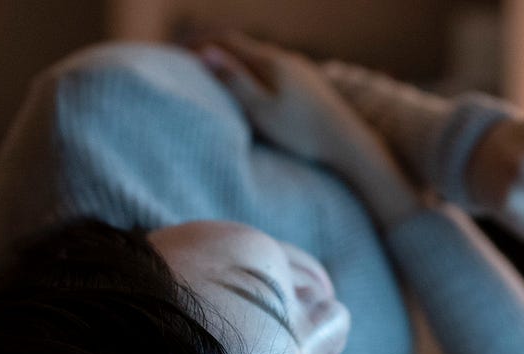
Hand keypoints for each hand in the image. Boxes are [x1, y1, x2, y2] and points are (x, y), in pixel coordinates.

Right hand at [195, 33, 420, 225]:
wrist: (348, 142)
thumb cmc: (302, 132)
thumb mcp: (261, 110)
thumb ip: (233, 81)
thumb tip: (206, 52)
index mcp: (269, 61)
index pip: (225, 40)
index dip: (198, 43)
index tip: (175, 52)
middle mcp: (284, 57)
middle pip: (241, 46)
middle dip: (213, 51)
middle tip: (188, 62)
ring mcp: (298, 68)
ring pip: (257, 57)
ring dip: (233, 61)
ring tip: (214, 76)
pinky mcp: (308, 82)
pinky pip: (271, 69)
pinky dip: (251, 72)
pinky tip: (249, 88)